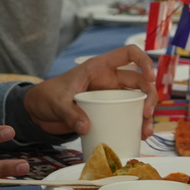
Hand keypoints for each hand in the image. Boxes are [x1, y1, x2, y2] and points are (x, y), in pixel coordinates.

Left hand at [23, 45, 156, 138]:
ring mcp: (110, 95)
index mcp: (100, 67)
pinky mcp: (108, 111)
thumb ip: (70, 113)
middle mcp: (110, 79)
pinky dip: (136, 124)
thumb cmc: (48, 96)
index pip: (129, 54)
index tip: (150, 77)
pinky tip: (139, 136)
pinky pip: (127, 115)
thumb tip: (86, 127)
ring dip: (146, 114)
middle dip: (149, 96)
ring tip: (146, 132)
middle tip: (146, 114)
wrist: (38, 112)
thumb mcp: (57, 102)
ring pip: (137, 100)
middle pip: (139, 81)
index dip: (144, 61)